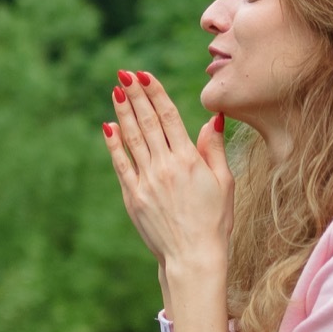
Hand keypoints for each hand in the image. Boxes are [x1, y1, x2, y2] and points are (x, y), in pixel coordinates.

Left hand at [103, 71, 233, 279]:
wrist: (193, 257)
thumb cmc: (215, 221)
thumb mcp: (224, 183)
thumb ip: (214, 149)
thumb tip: (212, 119)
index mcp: (189, 160)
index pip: (169, 118)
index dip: (155, 93)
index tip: (144, 75)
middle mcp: (166, 167)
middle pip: (148, 123)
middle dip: (135, 95)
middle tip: (124, 74)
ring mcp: (147, 182)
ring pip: (132, 139)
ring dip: (123, 113)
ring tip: (116, 92)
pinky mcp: (133, 197)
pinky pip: (121, 165)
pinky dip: (114, 145)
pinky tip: (108, 127)